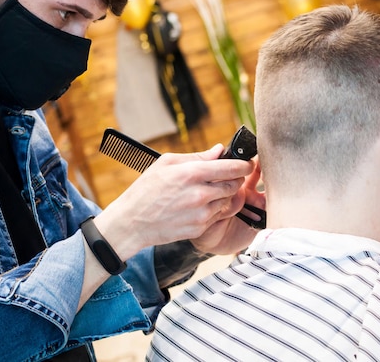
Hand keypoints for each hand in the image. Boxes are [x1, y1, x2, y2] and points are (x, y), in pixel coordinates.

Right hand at [94, 144, 254, 260]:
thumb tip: (219, 150)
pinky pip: (217, 216)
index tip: (247, 163)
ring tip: (205, 192)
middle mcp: (200, 194)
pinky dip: (213, 210)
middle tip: (225, 176)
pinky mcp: (200, 228)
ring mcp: (201, 214)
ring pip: (227, 201)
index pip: (231, 168)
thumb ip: (196, 156)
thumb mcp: (166, 163)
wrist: (132, 222)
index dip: (244, 164)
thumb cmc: (146, 189)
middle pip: (234, 185)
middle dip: (234, 179)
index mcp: (192, 173)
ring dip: (223, 195)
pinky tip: (197, 206)